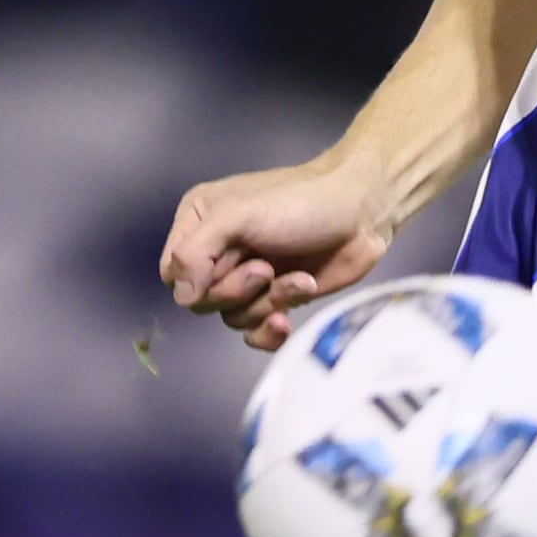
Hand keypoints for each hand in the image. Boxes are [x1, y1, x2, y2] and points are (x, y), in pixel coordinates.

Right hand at [160, 157, 391, 352]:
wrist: (362, 212)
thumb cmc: (299, 202)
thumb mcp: (237, 214)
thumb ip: (197, 251)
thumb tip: (182, 296)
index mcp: (200, 223)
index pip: (173, 271)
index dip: (195, 279)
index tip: (224, 265)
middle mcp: (220, 252)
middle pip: (202, 300)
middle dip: (236, 290)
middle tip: (267, 268)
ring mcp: (250, 278)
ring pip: (232, 317)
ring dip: (265, 303)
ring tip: (298, 279)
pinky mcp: (278, 298)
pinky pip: (255, 333)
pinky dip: (269, 332)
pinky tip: (286, 321)